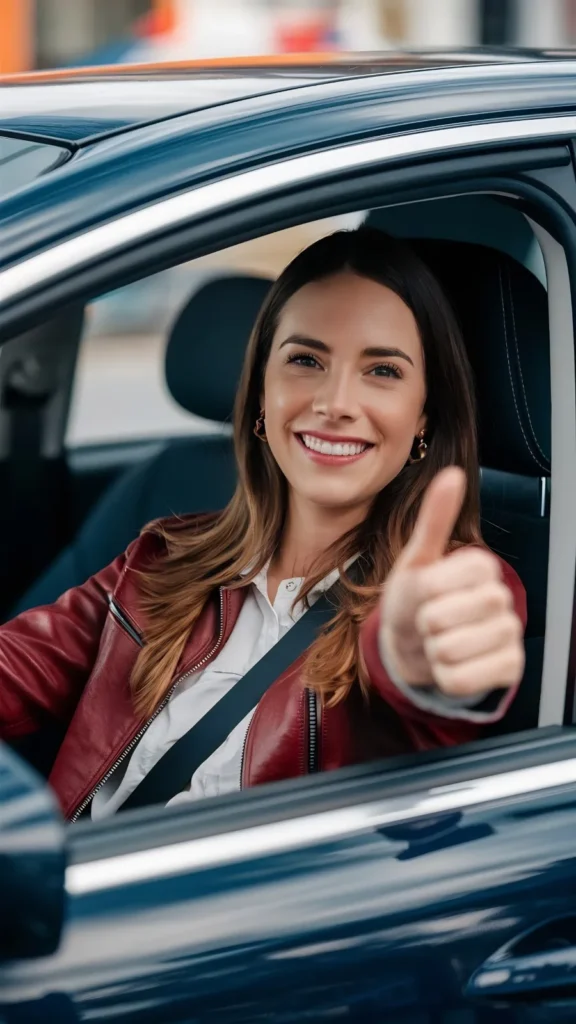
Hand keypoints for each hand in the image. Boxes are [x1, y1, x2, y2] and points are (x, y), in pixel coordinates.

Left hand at [380, 467, 523, 697]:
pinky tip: (451, 666)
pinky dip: (444, 677)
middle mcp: (501, 597)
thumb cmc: (413, 599)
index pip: (436, 585)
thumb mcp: (415, 559)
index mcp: (481, 566)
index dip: (419, 595)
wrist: (414, 644)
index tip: (424, 593)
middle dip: (421, 624)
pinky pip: (460, 680)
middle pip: (441, 619)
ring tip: (438, 643)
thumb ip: (435, 519)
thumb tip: (452, 474)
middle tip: (428, 621)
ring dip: (430, 653)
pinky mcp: (510, 668)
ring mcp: (509, 633)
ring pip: (449, 652)